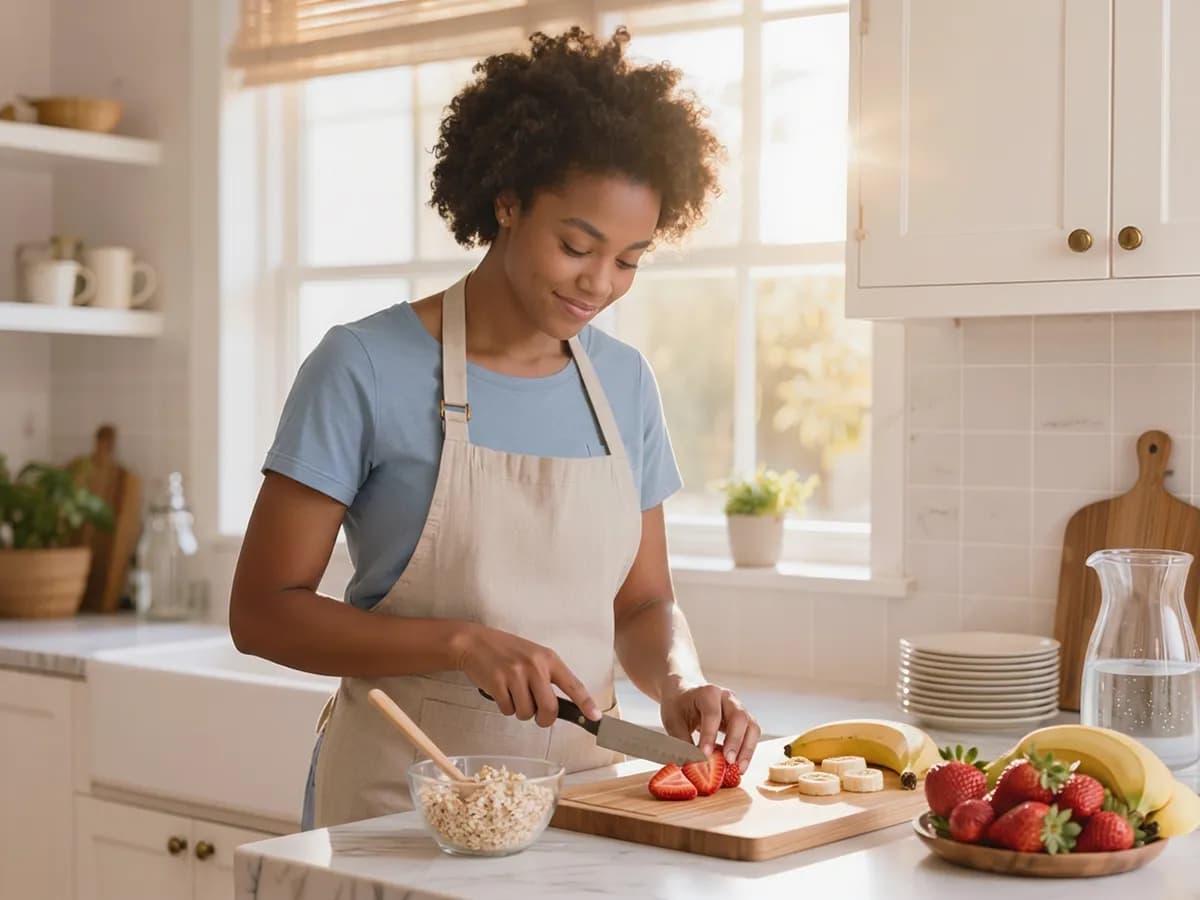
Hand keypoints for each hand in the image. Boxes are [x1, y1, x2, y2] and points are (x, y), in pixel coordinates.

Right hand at [455, 623, 599, 727]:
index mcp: (548, 658)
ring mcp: (515, 674)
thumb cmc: (506, 651)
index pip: (573, 684)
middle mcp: (535, 666)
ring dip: (520, 711)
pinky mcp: (498, 683)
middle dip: (544, 719)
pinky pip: (508, 710)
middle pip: (549, 709)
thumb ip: (548, 676)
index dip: (586, 703)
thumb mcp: (533, 656)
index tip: (595, 717)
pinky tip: (501, 691)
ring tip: (514, 694)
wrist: (475, 643)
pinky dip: (505, 707)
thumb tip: (560, 706)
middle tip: (538, 716)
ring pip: (526, 712)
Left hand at [660, 681, 760, 770]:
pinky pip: (752, 734)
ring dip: (747, 749)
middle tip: (728, 761)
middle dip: (735, 741)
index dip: (710, 735)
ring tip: (738, 768)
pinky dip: (748, 750)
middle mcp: (727, 697)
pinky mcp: (743, 719)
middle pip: (739, 717)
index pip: (712, 714)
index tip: (705, 754)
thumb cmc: (678, 706)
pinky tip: (739, 765)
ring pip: (751, 726)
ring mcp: (738, 707)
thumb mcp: (673, 722)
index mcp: (707, 693)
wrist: (683, 694)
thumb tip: (692, 766)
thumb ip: (683, 744)